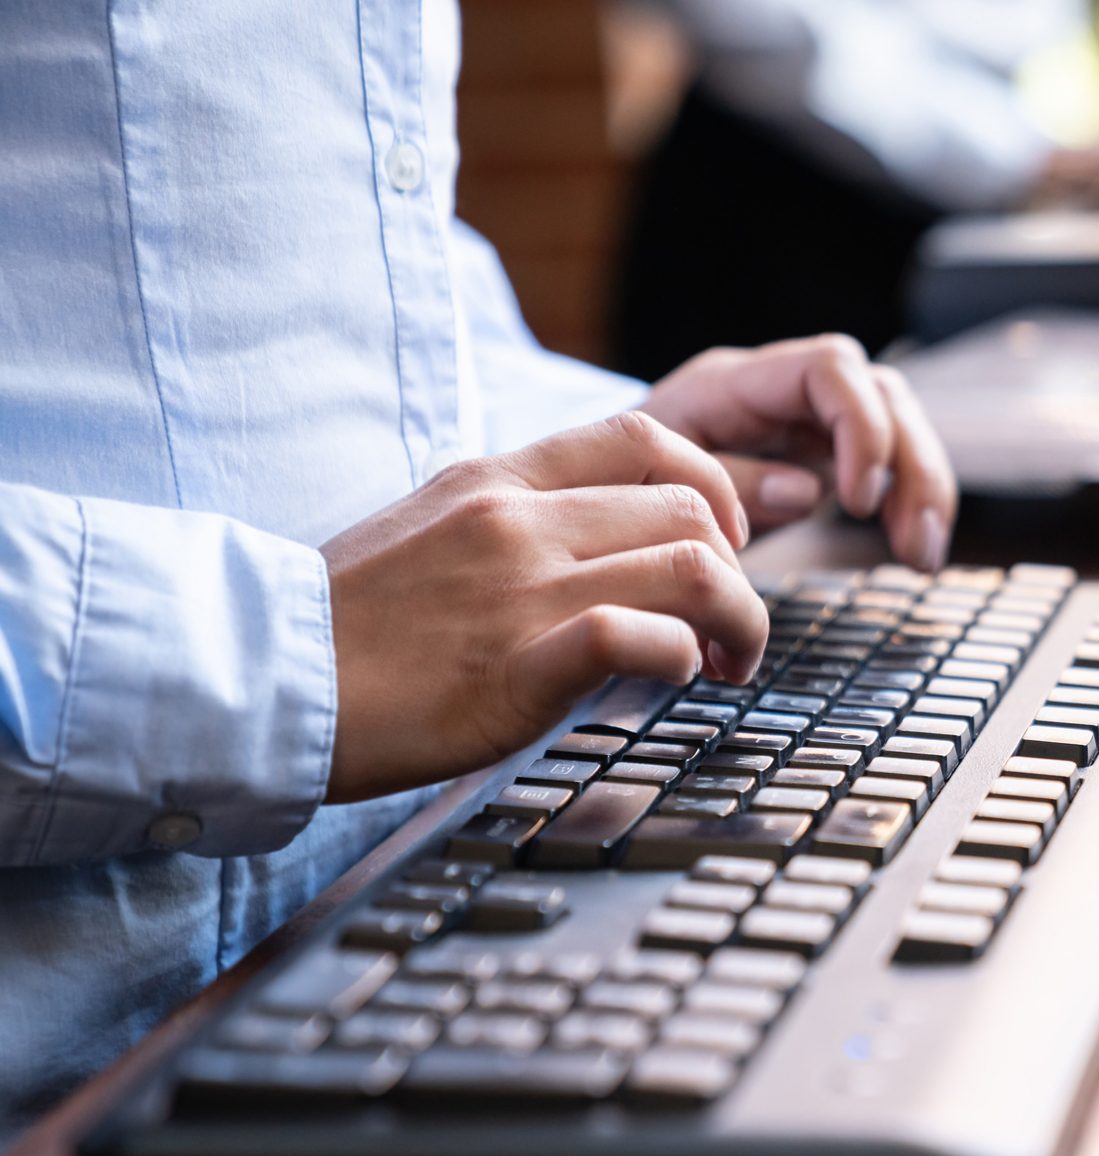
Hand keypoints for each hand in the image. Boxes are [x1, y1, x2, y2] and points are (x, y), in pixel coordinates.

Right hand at [321, 412, 767, 801]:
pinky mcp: (518, 666)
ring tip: (727, 663)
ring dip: (736, 621)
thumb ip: (518, 523)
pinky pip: (637, 638)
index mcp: (498, 479)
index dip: (714, 483)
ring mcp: (520, 589)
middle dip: (738, 571)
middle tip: (731, 627)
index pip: (645, 435)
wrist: (262, 679)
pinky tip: (673, 679)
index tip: (724, 540)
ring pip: (690, 568)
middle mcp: (517, 520)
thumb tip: (598, 545)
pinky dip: (680, 658)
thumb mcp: (434, 530)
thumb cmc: (351, 623)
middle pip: (689, 510)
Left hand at [637, 334, 957, 570]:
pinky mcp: (828, 452)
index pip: (829, 369)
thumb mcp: (658, 484)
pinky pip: (891, 461)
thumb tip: (805, 492)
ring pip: (900, 424)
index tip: (857, 503)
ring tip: (921, 556)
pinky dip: (911, 502)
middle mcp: (785, 389)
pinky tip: (915, 550)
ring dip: (923, 488)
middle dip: (910, 466)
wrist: (615, 489)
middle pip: (883, 394)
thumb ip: (729, 482)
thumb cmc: (627, 481)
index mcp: (737, 382)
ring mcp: (812, 419)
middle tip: (912, 542)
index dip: (860, 429)